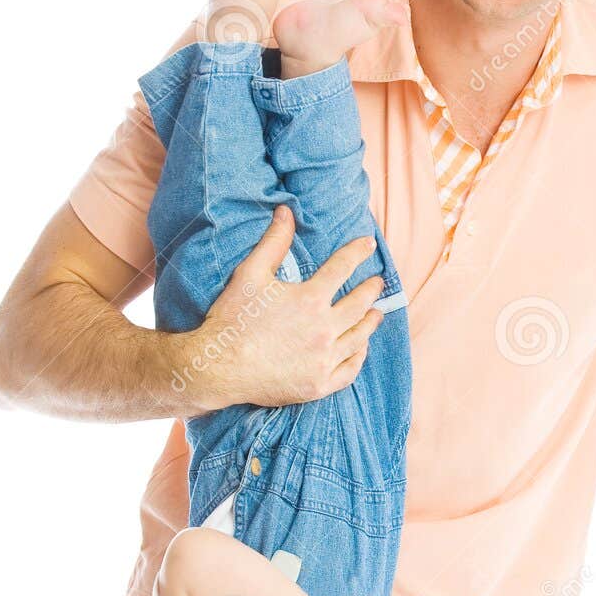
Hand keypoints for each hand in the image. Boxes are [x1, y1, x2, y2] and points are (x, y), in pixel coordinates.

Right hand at [171, 207, 384, 414]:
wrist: (218, 368)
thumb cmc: (232, 320)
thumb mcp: (250, 274)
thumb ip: (273, 243)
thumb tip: (286, 212)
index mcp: (310, 299)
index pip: (343, 267)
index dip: (357, 252)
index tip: (368, 244)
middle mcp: (324, 329)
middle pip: (359, 304)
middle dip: (371, 290)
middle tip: (377, 283)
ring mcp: (324, 359)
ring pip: (359, 337)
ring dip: (371, 322)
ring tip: (376, 313)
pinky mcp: (319, 384)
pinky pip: (349, 369)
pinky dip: (359, 356)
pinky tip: (361, 347)